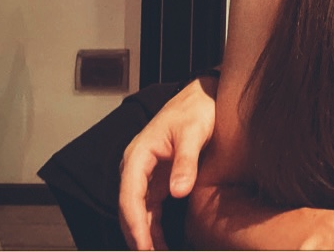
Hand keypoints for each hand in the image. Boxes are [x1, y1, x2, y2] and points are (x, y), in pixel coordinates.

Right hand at [118, 75, 218, 249]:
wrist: (204, 96)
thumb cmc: (196, 109)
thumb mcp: (193, 132)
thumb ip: (186, 161)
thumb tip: (178, 192)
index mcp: (138, 155)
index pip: (129, 196)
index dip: (135, 224)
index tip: (144, 246)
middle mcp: (136, 167)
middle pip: (129, 209)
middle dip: (137, 236)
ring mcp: (146, 175)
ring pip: (138, 213)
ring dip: (145, 236)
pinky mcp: (158, 181)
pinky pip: (151, 209)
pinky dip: (154, 228)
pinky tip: (163, 244)